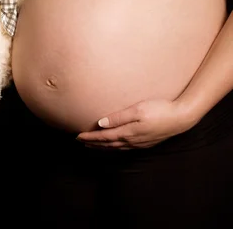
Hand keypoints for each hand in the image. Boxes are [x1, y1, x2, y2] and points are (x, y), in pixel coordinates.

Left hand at [76, 98, 194, 149]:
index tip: (78, 136)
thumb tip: (100, 123)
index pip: (104, 136)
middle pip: (108, 144)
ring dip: (103, 147)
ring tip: (93, 145)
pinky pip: (125, 148)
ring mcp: (140, 143)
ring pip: (116, 148)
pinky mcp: (146, 142)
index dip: (90, 137)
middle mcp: (132, 141)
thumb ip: (118, 117)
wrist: (181, 118)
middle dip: (93, 144)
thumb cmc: (159, 109)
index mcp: (128, 133)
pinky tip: (115, 145)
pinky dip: (115, 147)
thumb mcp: (137, 110)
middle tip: (80, 142)